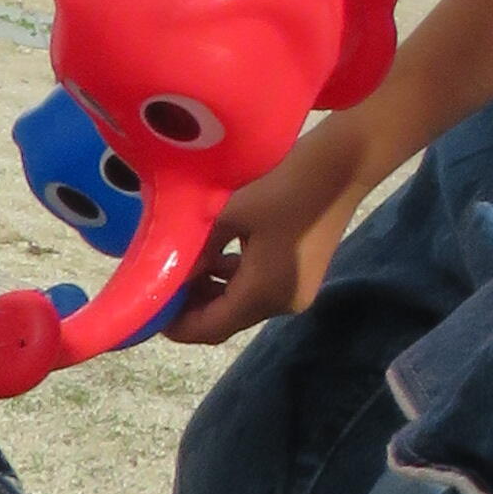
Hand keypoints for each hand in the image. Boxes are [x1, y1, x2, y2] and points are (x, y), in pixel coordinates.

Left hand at [166, 110, 384, 344]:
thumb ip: (197, 251)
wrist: (343, 165)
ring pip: (242, 304)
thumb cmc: (284, 186)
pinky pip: (259, 288)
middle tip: (162, 281)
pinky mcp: (302, 275)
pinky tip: (216, 254)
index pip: (210, 329)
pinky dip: (235, 279)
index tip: (149, 308)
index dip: (177, 324)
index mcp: (264, 294)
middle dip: (193, 306)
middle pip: (226, 319)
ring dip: (212, 291)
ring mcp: (295, 291)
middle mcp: (282, 304)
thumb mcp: (231, 215)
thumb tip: (166, 276)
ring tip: (184, 265)